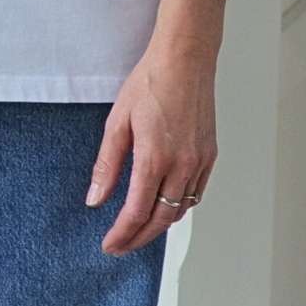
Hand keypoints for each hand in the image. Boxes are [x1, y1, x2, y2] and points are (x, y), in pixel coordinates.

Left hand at [86, 36, 217, 254]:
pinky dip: (179, 207)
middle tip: (121, 245)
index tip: (109, 245)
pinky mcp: (210, 155)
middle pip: (161, 220)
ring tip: (139, 228)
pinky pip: (195, 193)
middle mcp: (182, 165)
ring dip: (159, 225)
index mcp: (155, 158)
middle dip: (139, 238)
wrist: (185, 60)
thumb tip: (95, 198)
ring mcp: (200, 161)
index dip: (121, 234)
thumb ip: (107, 165)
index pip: (136, 212)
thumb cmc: (151, 83)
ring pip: (180, 209)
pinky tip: (165, 205)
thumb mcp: (117, 122)